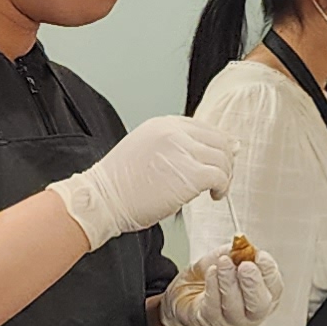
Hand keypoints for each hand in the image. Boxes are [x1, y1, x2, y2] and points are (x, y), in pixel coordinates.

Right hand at [49, 116, 234, 252]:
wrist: (101, 200)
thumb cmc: (120, 185)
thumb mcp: (146, 151)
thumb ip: (178, 147)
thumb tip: (216, 150)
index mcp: (163, 124)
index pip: (204, 128)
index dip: (218, 145)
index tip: (222, 159)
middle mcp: (174, 132)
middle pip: (219, 141)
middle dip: (225, 161)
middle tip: (220, 179)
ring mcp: (183, 151)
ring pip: (223, 158)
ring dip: (225, 176)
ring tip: (215, 190)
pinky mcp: (190, 174)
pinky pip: (220, 176)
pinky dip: (222, 187)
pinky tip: (213, 196)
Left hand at [156, 220, 286, 325]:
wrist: (186, 294)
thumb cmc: (212, 278)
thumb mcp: (225, 258)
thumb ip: (235, 253)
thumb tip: (242, 246)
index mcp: (264, 293)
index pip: (274, 285)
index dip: (269, 271)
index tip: (260, 256)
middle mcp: (252, 310)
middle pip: (259, 303)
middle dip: (253, 283)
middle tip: (246, 266)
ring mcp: (233, 320)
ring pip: (235, 306)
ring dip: (229, 281)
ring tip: (223, 263)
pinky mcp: (211, 321)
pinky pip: (214, 306)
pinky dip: (213, 286)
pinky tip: (212, 272)